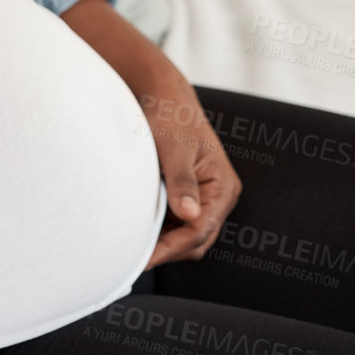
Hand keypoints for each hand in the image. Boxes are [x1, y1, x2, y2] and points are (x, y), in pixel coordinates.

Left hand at [138, 71, 241, 269]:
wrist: (163, 96)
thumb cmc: (172, 117)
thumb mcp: (175, 148)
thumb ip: (182, 181)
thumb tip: (189, 214)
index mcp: (223, 187)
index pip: (200, 231)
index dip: (171, 248)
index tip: (144, 258)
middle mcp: (217, 197)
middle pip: (195, 241)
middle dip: (167, 250)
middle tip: (133, 258)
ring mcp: (202, 198)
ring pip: (184, 236)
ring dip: (162, 241)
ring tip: (132, 245)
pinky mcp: (185, 196)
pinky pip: (174, 224)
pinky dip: (158, 229)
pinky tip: (137, 228)